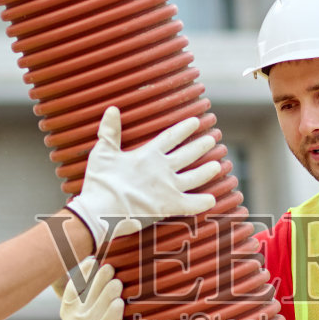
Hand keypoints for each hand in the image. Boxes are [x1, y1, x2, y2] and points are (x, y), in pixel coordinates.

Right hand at [54, 257, 125, 319]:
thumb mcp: (89, 310)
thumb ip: (91, 291)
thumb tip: (99, 260)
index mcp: (68, 309)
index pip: (74, 287)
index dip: (82, 272)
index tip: (93, 260)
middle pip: (88, 294)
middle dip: (99, 279)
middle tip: (110, 268)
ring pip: (99, 306)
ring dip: (109, 293)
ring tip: (117, 283)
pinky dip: (114, 312)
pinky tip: (119, 303)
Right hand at [66, 107, 219, 246]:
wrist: (102, 210)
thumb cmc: (100, 182)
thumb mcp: (103, 153)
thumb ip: (110, 131)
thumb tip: (112, 109)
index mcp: (148, 155)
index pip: (171, 137)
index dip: (184, 128)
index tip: (196, 122)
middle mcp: (163, 169)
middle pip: (188, 154)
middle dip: (201, 145)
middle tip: (212, 139)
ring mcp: (168, 188)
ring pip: (195, 177)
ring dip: (207, 171)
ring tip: (218, 165)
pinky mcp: (168, 207)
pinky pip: (191, 205)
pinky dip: (202, 203)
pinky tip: (213, 200)